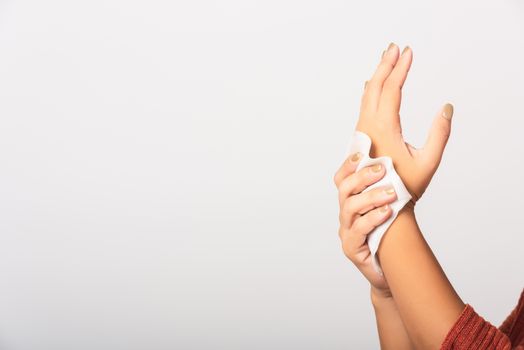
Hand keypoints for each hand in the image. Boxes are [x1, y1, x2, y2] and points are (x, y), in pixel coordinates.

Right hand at [333, 152, 397, 294]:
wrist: (392, 267)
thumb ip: (393, 182)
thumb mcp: (394, 204)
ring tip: (392, 193)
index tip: (363, 154)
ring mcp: (346, 231)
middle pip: (343, 189)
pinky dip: (372, 218)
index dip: (348, 164)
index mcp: (352, 200)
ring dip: (371, 196)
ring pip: (350, 207)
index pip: (342, 177)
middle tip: (383, 169)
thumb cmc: (392, 233)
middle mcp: (346, 214)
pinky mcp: (351, 248)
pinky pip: (358, 230)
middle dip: (362, 176)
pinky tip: (388, 212)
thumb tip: (400, 157)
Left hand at [356, 43, 453, 201]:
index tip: (407, 52)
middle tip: (395, 47)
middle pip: (375, 87)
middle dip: (385, 65)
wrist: (379, 205)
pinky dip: (370, 90)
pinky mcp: (361, 137)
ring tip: (386, 58)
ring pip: (367, 96)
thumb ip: (439, 134)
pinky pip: (364, 106)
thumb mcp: (428, 161)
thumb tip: (446, 108)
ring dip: (377, 75)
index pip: (391, 90)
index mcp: (384, 130)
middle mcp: (369, 127)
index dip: (400, 69)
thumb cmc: (405, 186)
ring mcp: (363, 132)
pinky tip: (372, 85)